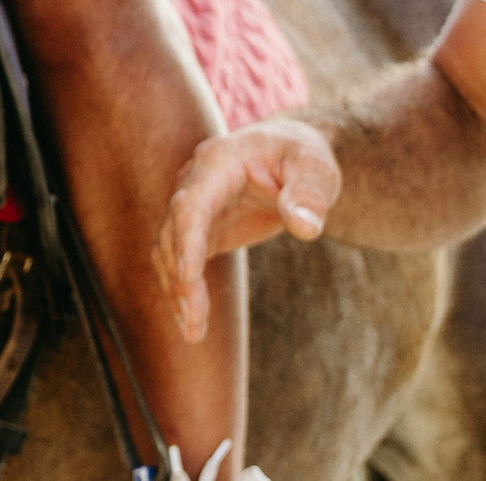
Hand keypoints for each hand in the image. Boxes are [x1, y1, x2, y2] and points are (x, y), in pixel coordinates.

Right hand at [155, 119, 339, 342]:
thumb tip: (305, 228)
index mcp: (216, 163)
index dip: (186, 241)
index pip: (192, 204)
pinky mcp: (201, 229)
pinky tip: (191, 322)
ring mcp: (193, 207)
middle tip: (193, 320)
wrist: (291, 154)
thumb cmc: (303, 157)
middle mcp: (193, 183)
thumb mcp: (316, 170)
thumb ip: (309, 195)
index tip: (188, 277)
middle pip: (173, 232)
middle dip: (180, 276)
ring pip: (169, 250)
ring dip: (178, 289)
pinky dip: (183, 289)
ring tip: (193, 331)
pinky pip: (180, 260)